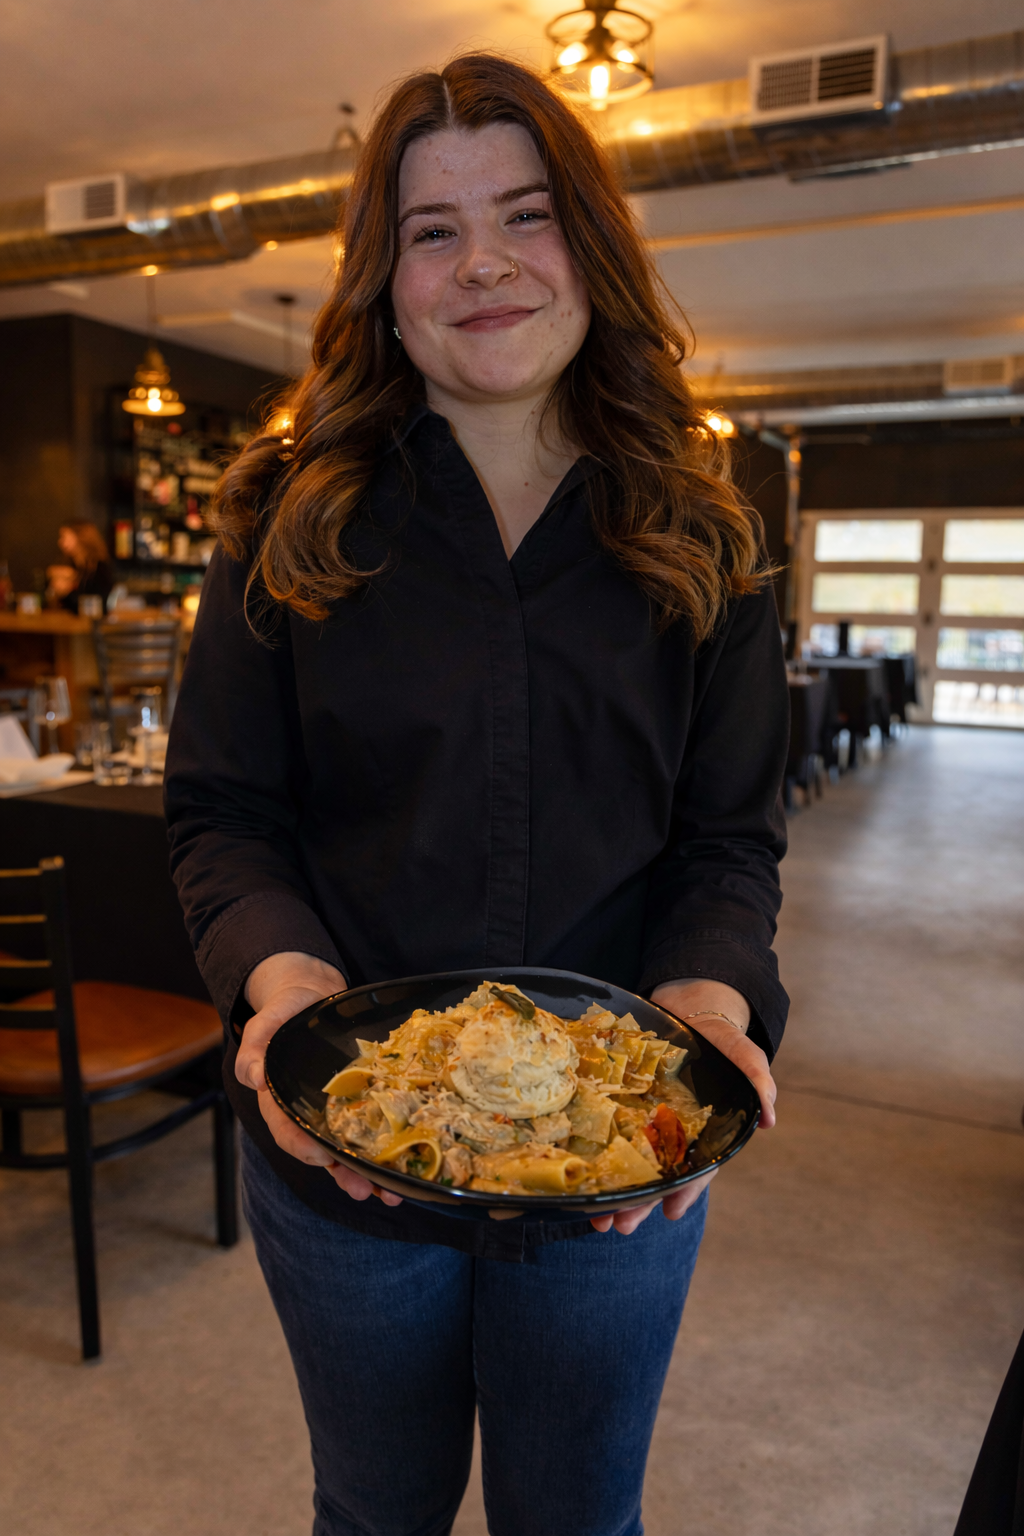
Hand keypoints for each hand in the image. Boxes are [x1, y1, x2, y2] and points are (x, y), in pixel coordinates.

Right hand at [237, 951, 402, 1205]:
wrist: (310, 995)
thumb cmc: (283, 1011)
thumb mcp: (263, 1024)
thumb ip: (254, 1048)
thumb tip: (255, 1076)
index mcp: (280, 1102)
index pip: (288, 1132)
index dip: (304, 1148)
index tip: (321, 1157)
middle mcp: (308, 1113)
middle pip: (323, 1152)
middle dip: (343, 1174)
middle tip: (363, 1191)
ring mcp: (334, 1110)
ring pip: (349, 1150)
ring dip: (369, 1174)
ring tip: (390, 1194)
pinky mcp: (359, 1100)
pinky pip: (372, 1129)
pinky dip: (387, 1149)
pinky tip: (406, 1165)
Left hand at [589, 978, 775, 1235]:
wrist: (694, 1015)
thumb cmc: (725, 1045)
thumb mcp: (748, 1060)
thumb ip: (759, 1085)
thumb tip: (768, 1119)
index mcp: (706, 1133)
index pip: (698, 1168)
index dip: (686, 1190)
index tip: (671, 1211)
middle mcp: (675, 1135)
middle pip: (658, 1177)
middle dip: (640, 1203)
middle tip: (622, 1225)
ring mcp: (648, 1123)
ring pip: (632, 1167)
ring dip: (615, 1195)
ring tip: (599, 1220)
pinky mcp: (624, 1108)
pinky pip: (609, 1137)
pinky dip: (596, 1160)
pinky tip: (581, 1182)